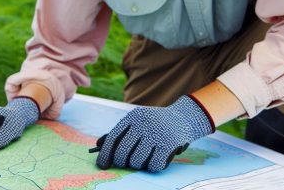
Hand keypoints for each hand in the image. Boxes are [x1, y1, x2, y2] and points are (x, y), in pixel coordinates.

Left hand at [95, 95, 214, 171]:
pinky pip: (153, 166)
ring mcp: (156, 134)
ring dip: (139, 164)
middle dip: (122, 162)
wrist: (184, 117)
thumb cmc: (156, 123)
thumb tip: (99, 145)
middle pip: (123, 152)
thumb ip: (120, 132)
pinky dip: (153, 166)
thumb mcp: (138, 122)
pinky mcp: (168, 144)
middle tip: (125, 164)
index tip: (102, 165)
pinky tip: (157, 158)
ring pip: (137, 161)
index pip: (114, 137)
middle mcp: (143, 124)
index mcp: (133, 117)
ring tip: (145, 157)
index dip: (106, 153)